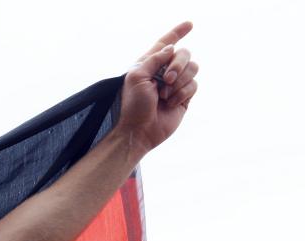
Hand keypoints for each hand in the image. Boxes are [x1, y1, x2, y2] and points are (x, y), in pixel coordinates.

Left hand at [116, 22, 199, 153]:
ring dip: (180, 81)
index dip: (177, 33)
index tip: (190, 24)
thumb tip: (171, 48)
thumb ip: (154, 59)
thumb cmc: (133, 105)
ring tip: (165, 95)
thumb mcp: (136, 76)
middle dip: (178, 64)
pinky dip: (183, 93)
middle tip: (168, 78)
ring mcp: (176, 84)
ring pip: (193, 68)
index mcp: (149, 64)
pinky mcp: (184, 97)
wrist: (139, 131)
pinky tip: (171, 103)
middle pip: (184, 54)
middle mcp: (164, 72)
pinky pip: (194, 84)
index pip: (165, 44)